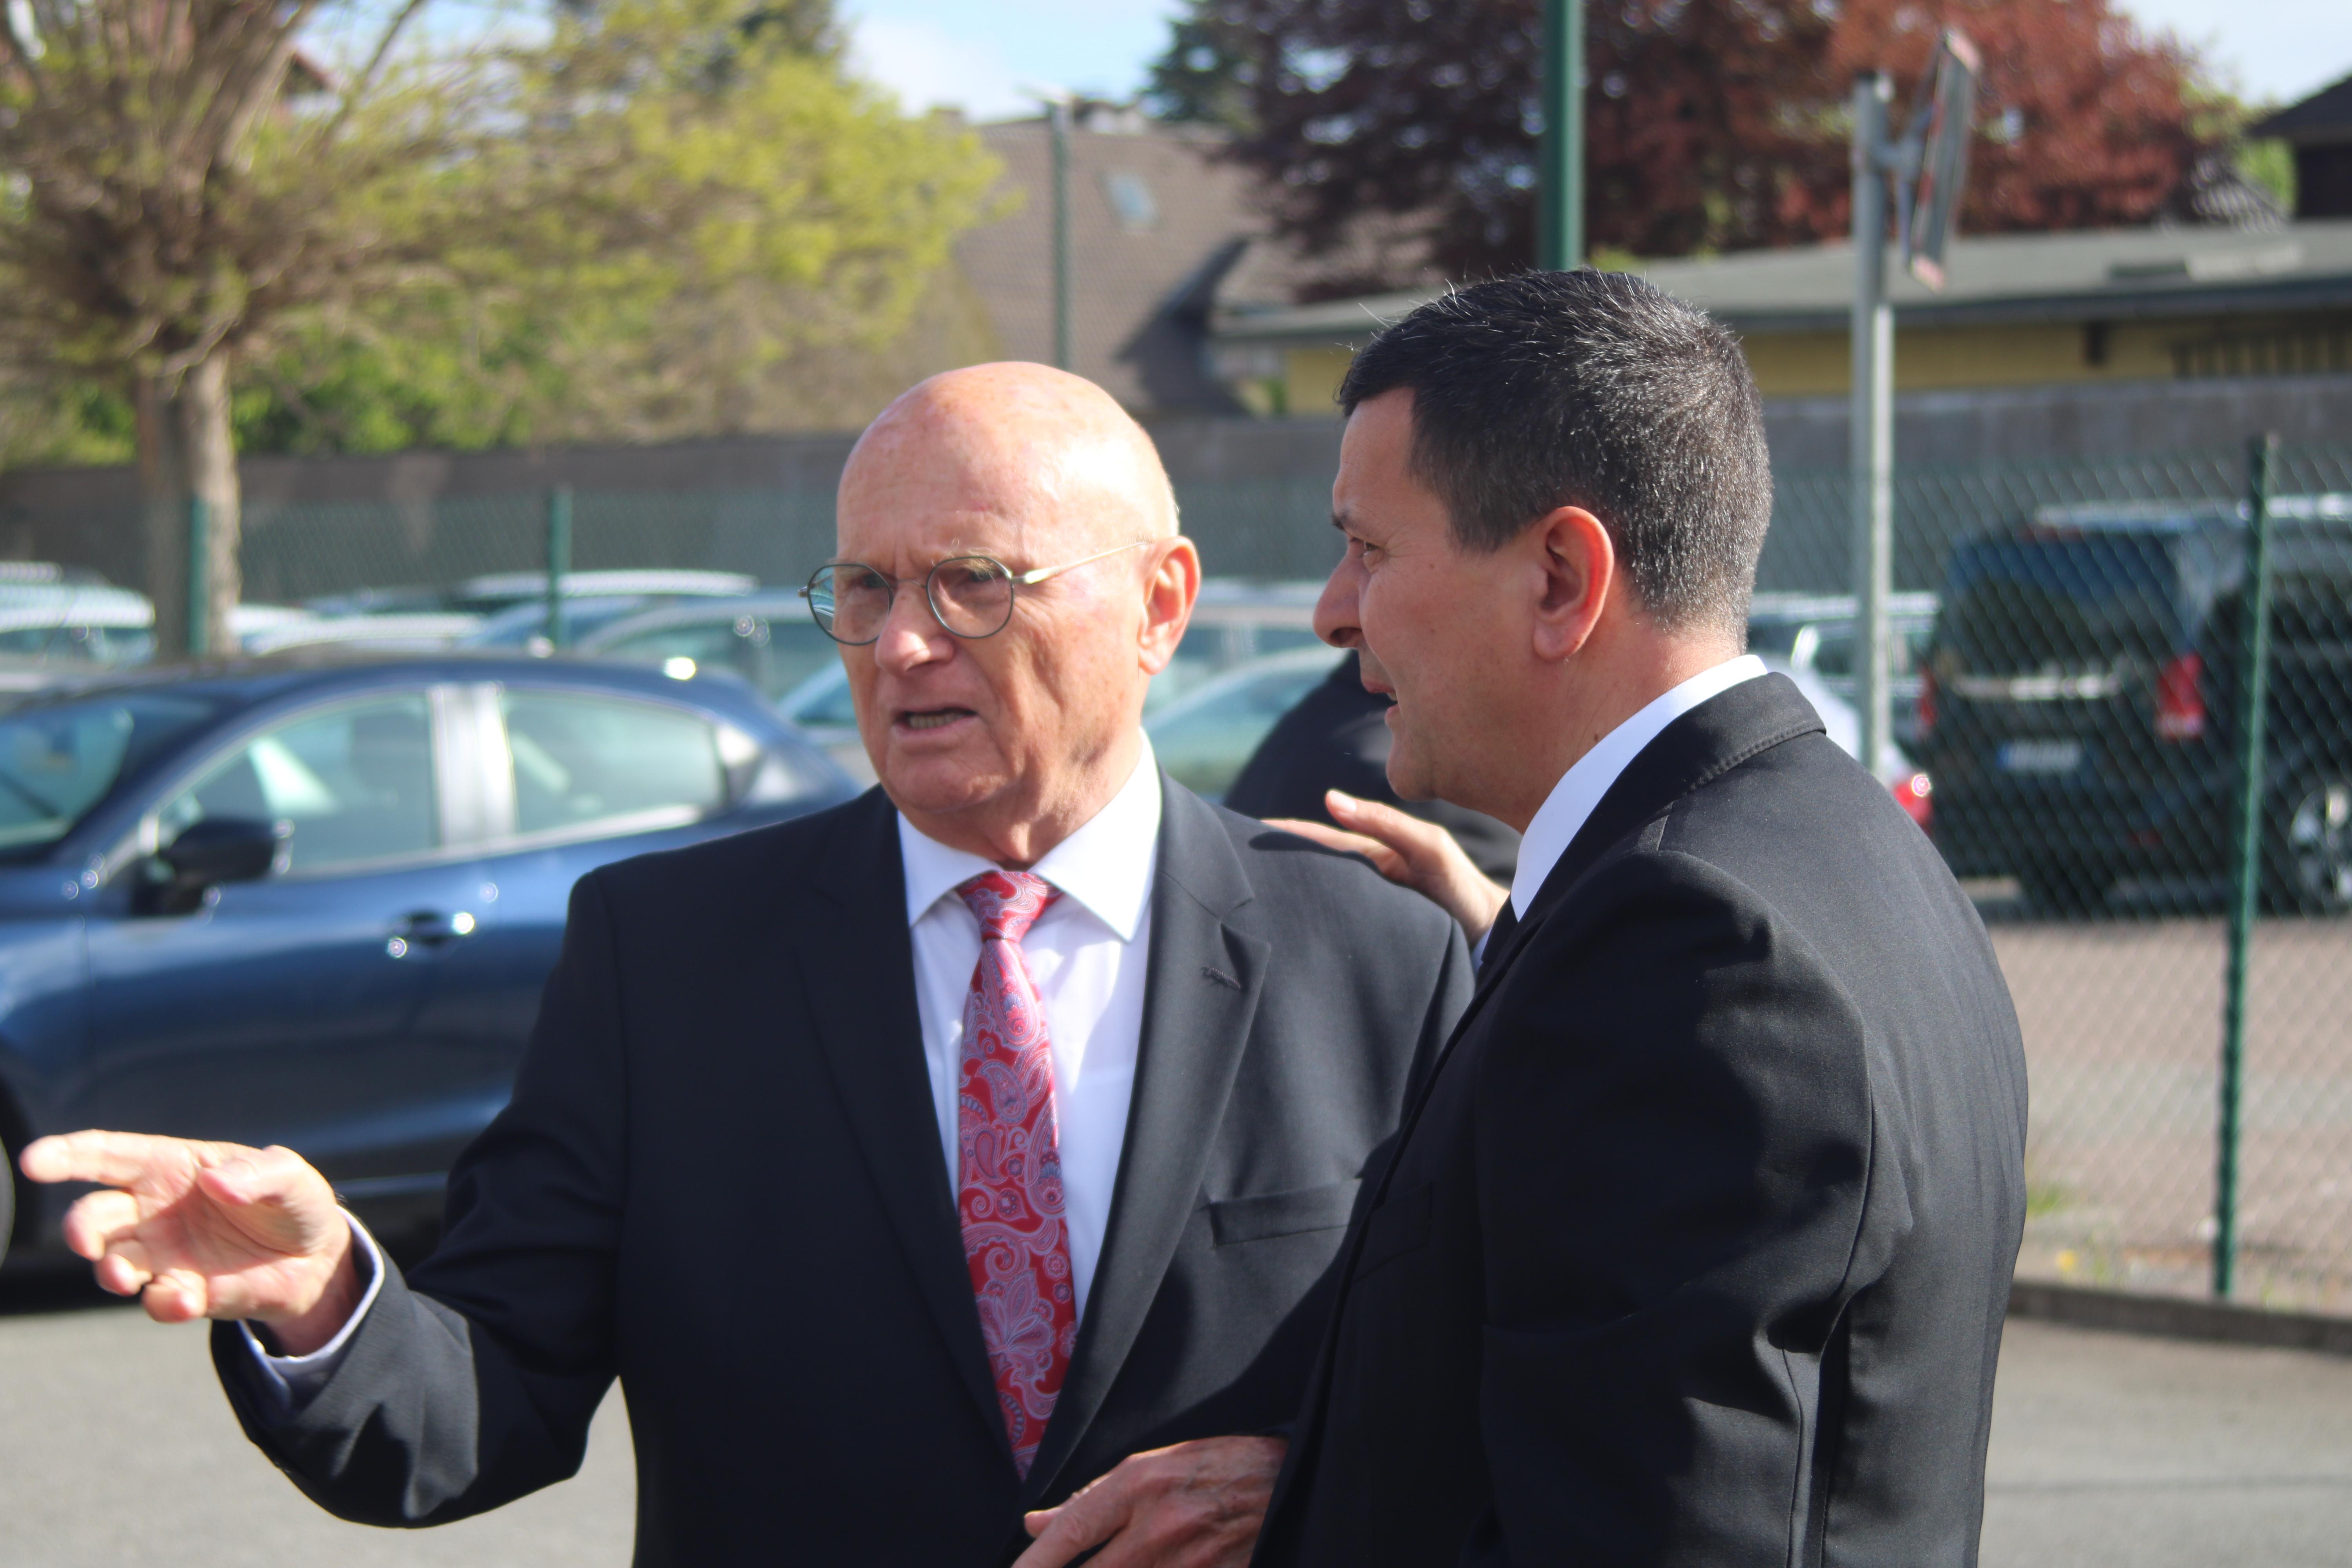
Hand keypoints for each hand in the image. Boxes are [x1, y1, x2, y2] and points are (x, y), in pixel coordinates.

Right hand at [19, 1131, 360, 1352]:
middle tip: (88, 1243)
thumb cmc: (293, 1202)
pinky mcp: (181, 1292)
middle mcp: (153, 1212)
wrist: (316, 1258)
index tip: (33, 1161)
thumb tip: (215, 1182)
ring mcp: (162, 1255)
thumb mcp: (290, 1177)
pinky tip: (187, 1298)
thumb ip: (260, 1172)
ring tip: (124, 1277)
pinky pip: (156, 1300)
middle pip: (95, 1216)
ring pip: (113, 1264)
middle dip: (82, 1228)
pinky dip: (164, 1301)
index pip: (107, 1156)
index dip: (67, 1155)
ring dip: (112, 1271)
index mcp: (171, 1166)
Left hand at [1012, 1435, 1284, 1567]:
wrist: (1286, 1480)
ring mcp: (1188, 1561)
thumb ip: (1090, 1500)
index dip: (1036, 1563)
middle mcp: (1159, 1525)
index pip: (1072, 1531)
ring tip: (1119, 1564)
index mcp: (1139, 1484)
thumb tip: (1036, 1525)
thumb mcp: (1150, 1467)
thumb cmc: (1214, 1467)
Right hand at [1266, 791, 1510, 943]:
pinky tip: (1284, 927)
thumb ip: (1383, 823)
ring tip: (1245, 894)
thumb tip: (1329, 799)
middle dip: (1273, 861)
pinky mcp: (1369, 934)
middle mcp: (1363, 877)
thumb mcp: (1427, 846)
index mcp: (1370, 853)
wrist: (1490, 937)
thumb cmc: (1461, 888)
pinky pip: (1331, 922)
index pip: (1316, 839)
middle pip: (1309, 866)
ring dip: (1285, 892)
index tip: (1243, 832)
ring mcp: (1364, 905)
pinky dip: (1306, 918)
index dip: (1282, 835)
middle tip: (1227, 862)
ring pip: (1317, 895)